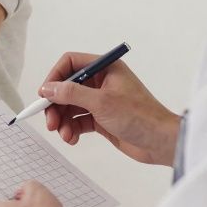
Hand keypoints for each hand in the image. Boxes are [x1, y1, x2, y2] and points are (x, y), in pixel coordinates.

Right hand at [40, 52, 179, 165]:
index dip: (55, 77)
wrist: (161, 143)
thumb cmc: (140, 117)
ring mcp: (101, 100)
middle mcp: (102, 81)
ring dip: (63, 120)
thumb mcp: (101, 102)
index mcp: (106, 68)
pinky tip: (72, 139)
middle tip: (50, 121)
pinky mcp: (102, 118)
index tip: (45, 94)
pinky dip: (71, 129)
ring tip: (63, 134)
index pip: (71, 63)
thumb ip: (72, 93)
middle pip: (67, 87)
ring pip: (71, 106)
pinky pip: (78, 120)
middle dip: (56, 105)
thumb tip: (48, 88)